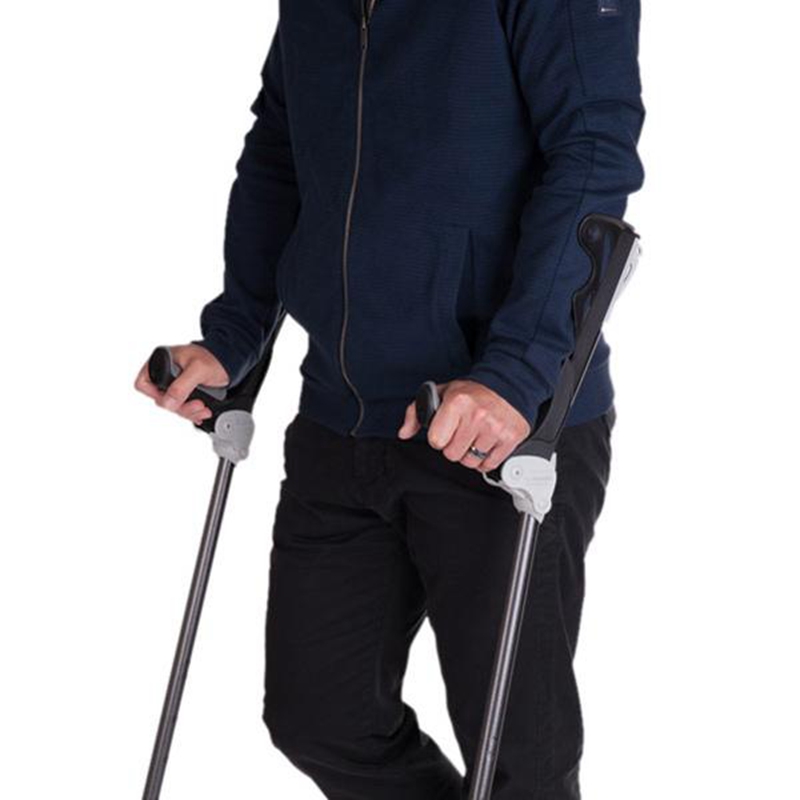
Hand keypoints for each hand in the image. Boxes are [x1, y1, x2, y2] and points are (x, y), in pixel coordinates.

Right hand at [134, 344, 229, 425]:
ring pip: (172, 406)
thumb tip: (167, 403)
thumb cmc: (214, 358)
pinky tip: (200, 412)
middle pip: (160, 398)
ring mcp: (174, 383)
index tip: (172, 400)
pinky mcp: (183, 392)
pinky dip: (191, 412)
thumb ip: (181, 386)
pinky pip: (181, 407)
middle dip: (180, 406)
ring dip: (188, 411)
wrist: (229, 362)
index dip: (155, 395)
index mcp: (161, 360)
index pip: (144, 383)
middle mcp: (164, 372)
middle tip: (197, 405)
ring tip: (203, 409)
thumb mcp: (197, 370)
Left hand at [397, 379, 530, 471]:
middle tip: (461, 433)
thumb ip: (416, 412)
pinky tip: (485, 444)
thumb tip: (404, 433)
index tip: (445, 430)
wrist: (506, 386)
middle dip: (454, 446)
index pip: (436, 441)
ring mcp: (495, 428)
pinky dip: (485, 460)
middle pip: (452, 454)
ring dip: (470, 454)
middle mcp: (477, 415)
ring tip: (474, 437)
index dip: (438, 438)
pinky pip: (489, 465)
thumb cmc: (472, 393)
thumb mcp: (440, 394)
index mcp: (457, 402)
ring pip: (470, 462)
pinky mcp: (510, 438)